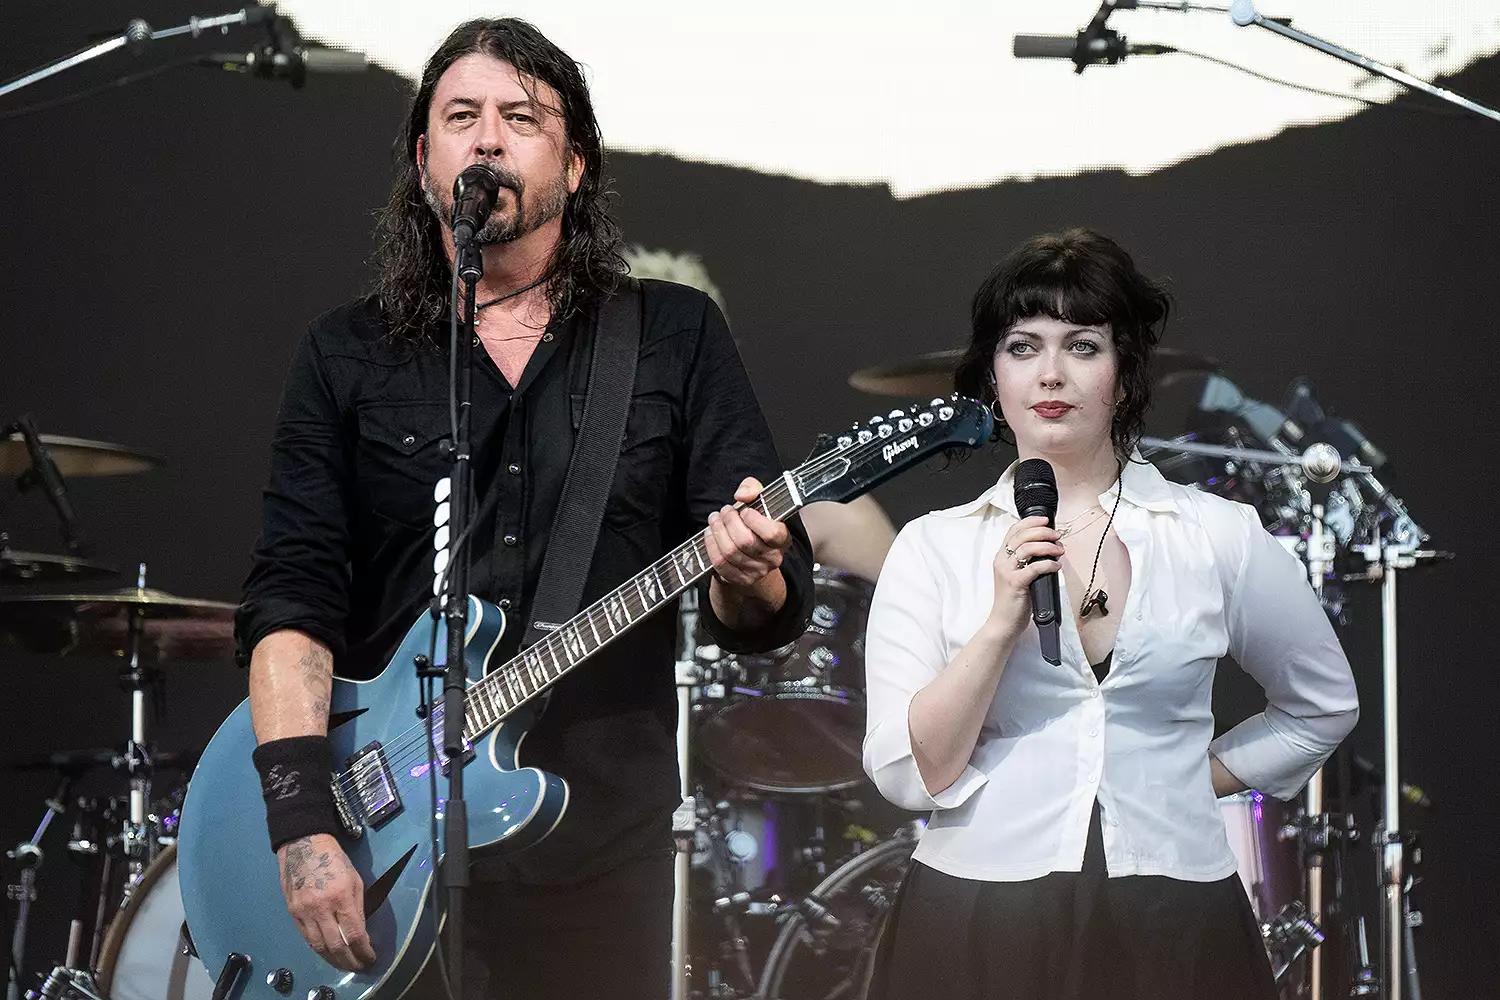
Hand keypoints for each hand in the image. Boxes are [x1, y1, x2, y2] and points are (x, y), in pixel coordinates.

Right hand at [277, 833, 375, 970]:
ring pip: (319, 947)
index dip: (363, 951)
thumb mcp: (355, 880)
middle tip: (359, 966)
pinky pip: (307, 939)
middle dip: (350, 961)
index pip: (354, 934)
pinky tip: (328, 953)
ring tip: (345, 965)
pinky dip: (319, 949)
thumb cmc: (334, 859)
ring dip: (334, 960)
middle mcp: (321, 908)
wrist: (303, 845)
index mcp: (340, 896)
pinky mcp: (293, 913)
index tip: (370, 958)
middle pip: (336, 946)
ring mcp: (304, 912)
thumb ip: (357, 908)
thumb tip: (361, 933)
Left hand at [704, 477, 791, 591]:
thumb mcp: (758, 501)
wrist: (750, 552)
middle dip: (729, 522)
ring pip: (730, 552)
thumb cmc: (754, 524)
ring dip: (717, 532)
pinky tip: (711, 535)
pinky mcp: (740, 579)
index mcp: (783, 539)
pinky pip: (720, 563)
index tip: (745, 511)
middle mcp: (773, 558)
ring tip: (715, 520)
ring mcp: (756, 571)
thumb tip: (743, 494)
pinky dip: (711, 546)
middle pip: (746, 541)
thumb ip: (753, 489)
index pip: (773, 533)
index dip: (755, 521)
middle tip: (724, 512)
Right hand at [988, 515, 1063, 635]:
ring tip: (1059, 550)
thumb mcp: (1017, 576)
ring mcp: (1007, 572)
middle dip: (1043, 532)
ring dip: (1047, 546)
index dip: (1030, 522)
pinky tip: (1056, 566)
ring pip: (1027, 548)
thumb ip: (1027, 562)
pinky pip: (1034, 567)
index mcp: (1001, 557)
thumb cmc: (1014, 600)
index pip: (1013, 531)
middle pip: (1021, 536)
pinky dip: (1048, 564)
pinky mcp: (1015, 583)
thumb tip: (1049, 549)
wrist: (1003, 623)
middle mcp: (1002, 561)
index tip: (1046, 520)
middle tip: (1057, 536)